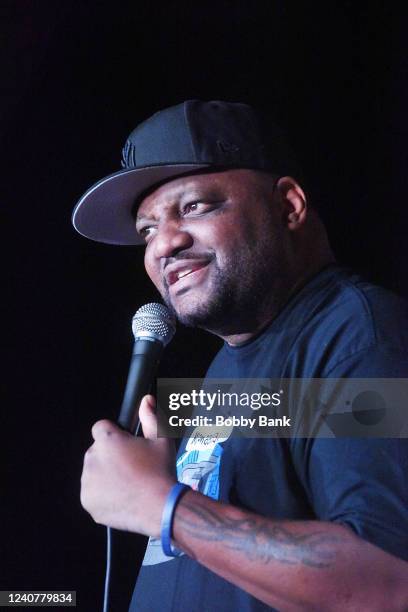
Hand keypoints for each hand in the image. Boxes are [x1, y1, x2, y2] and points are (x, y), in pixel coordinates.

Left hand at [80, 395, 175, 536]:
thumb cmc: (160, 471)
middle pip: (97, 450)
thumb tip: (146, 400)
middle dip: (110, 456)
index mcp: (107, 440)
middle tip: (131, 467)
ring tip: (128, 483)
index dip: (114, 434)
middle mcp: (92, 458)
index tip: (125, 445)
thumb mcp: (161, 440)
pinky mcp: (87, 500)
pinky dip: (103, 494)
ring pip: (93, 471)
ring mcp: (87, 481)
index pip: (101, 427)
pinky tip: (121, 495)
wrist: (160, 507)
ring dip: (105, 474)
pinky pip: (92, 492)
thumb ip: (150, 416)